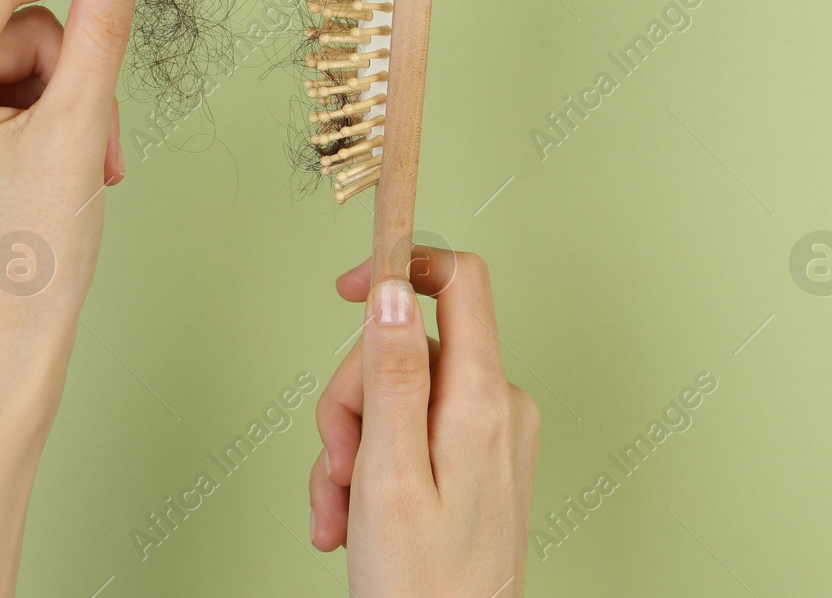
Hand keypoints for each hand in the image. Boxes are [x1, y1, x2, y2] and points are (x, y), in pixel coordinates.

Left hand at [0, 0, 146, 348]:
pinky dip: (38, 115)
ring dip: (61, 100)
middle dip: (68, 75)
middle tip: (96, 141)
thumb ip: (101, 28)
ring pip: (11, 58)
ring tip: (80, 163)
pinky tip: (53, 161)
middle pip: (11, 29)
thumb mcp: (76, 125)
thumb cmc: (32, 255)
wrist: (6, 342)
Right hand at [309, 247, 540, 596]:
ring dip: (352, 444)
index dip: (399, 266)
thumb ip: (392, 374)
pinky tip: (352, 514)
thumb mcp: (388, 471)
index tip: (349, 288)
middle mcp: (496, 405)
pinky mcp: (477, 459)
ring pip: (398, 393)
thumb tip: (394, 291)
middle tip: (335, 463)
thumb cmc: (421, 583)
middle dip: (352, 399)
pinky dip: (371, 464)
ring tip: (340, 505)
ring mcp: (489, 433)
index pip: (458, 280)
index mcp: (481, 398)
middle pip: (406, 347)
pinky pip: (411, 430)